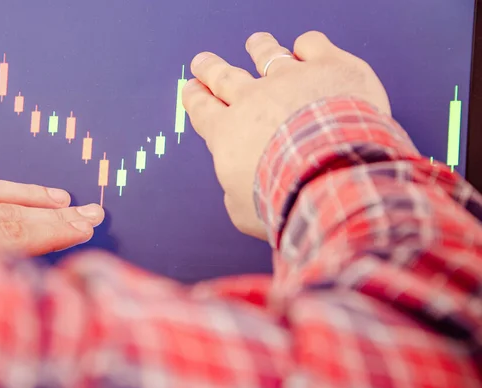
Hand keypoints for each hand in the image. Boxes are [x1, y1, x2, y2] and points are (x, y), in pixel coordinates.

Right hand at [183, 31, 389, 239]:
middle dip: (210, 69)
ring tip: (255, 43)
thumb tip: (236, 187)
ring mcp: (291, 78)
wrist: (331, 177)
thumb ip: (235, 192)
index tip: (190, 88)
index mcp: (229, 132)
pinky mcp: (329, 67)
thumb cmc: (284, 200)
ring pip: (268, 55)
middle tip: (201, 62)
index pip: (203, 110)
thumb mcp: (243, 211)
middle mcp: (254, 99)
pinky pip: (312, 45)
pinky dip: (307, 45)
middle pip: (225, 77)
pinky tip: (306, 49)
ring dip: (260, 48)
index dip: (194, 98)